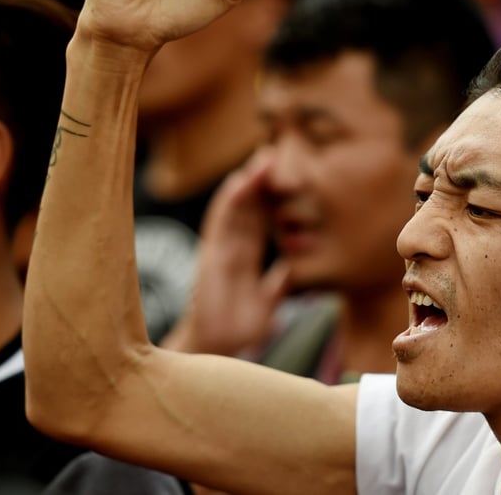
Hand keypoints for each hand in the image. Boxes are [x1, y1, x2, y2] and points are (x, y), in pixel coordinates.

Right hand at [162, 152, 289, 354]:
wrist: (215, 349)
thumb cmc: (236, 330)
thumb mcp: (265, 304)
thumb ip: (276, 285)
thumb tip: (290, 268)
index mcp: (245, 259)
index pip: (260, 222)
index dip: (271, 199)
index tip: (286, 176)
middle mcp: (232, 249)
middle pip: (248, 208)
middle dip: (260, 181)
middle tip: (274, 151)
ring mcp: (220, 250)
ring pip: (235, 209)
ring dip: (248, 183)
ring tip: (262, 158)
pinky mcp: (210, 256)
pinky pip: (219, 224)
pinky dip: (228, 202)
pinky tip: (238, 183)